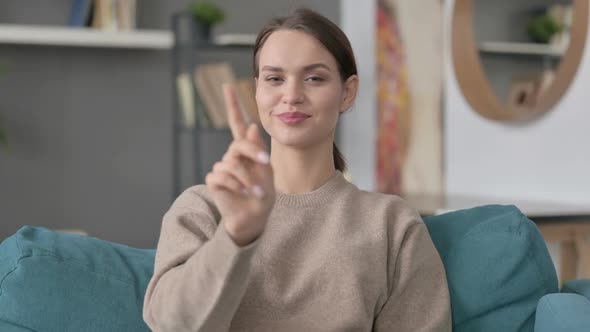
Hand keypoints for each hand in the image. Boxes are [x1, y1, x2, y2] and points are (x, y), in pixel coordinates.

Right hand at [205, 84, 274, 245]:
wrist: (255, 217)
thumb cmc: (263, 194)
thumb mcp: (266, 171)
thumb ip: (257, 149)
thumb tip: (250, 125)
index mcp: (246, 150)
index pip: (237, 124)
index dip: (232, 105)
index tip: (227, 85)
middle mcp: (232, 156)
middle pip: (238, 145)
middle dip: (253, 153)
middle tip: (265, 164)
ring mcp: (222, 168)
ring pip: (231, 163)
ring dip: (248, 178)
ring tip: (257, 191)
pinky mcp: (214, 181)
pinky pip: (222, 176)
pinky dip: (237, 186)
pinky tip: (246, 194)